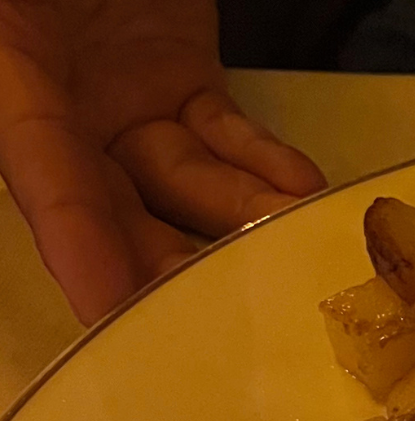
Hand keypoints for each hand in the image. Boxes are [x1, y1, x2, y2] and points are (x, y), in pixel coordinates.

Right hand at [0, 0, 325, 323]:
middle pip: (113, 206)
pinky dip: (262, 165)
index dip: (74, 240)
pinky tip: (302, 192)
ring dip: (235, 219)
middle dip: (166, 263)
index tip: (105, 301)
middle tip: (222, 313)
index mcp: (5, 79)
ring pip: (182, 182)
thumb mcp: (21, 11)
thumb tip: (58, 139)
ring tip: (285, 245)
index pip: (41, 176)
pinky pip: (224, 136)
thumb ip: (27, 50)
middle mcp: (59, 109)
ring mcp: (122, 100)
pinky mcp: (179, 82)